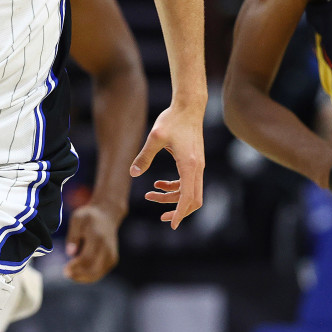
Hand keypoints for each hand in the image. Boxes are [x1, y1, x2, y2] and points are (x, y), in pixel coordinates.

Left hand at [63, 203, 120, 282]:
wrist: (107, 215)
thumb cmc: (89, 217)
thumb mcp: (77, 219)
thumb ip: (73, 236)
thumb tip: (70, 253)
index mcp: (97, 237)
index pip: (87, 258)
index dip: (76, 267)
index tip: (65, 270)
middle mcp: (107, 248)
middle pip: (93, 269)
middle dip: (78, 275)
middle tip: (66, 274)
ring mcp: (111, 255)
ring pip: (97, 274)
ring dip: (83, 277)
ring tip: (72, 275)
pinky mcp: (112, 260)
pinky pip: (100, 273)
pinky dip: (89, 276)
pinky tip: (80, 273)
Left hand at [130, 103, 203, 228]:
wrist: (188, 106)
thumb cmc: (172, 120)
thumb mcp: (155, 138)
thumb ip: (144, 156)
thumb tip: (133, 174)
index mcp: (190, 165)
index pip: (188, 198)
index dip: (180, 214)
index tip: (172, 226)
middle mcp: (197, 168)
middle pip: (194, 200)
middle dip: (178, 211)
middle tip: (162, 218)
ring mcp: (198, 165)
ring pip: (190, 192)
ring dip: (172, 198)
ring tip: (150, 195)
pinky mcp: (195, 161)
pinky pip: (188, 183)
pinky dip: (175, 187)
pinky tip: (158, 183)